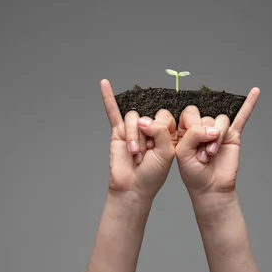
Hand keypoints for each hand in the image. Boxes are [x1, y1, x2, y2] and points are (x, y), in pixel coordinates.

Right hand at [100, 79, 177, 201]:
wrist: (133, 187)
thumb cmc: (152, 174)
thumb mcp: (166, 152)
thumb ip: (160, 131)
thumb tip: (143, 120)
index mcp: (165, 132)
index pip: (165, 117)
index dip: (162, 129)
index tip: (159, 147)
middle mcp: (149, 127)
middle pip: (148, 116)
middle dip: (146, 136)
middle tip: (145, 154)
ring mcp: (132, 129)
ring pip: (132, 118)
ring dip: (133, 137)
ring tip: (134, 154)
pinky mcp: (117, 132)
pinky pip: (112, 111)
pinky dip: (108, 97)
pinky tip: (104, 84)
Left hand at [174, 87, 259, 197]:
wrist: (211, 188)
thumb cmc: (194, 173)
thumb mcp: (183, 153)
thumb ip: (192, 134)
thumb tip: (212, 128)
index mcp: (188, 129)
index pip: (190, 113)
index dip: (192, 125)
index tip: (191, 144)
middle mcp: (204, 127)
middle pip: (206, 116)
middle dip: (204, 134)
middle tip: (203, 153)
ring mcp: (220, 131)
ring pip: (221, 120)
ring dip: (217, 137)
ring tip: (212, 153)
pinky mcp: (234, 136)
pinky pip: (242, 117)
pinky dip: (249, 104)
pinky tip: (255, 92)